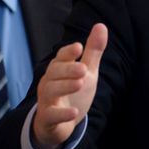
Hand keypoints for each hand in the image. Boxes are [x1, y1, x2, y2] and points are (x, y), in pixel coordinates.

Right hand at [32, 23, 107, 148]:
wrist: (60, 124)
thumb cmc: (73, 92)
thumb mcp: (87, 71)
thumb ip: (93, 51)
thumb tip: (101, 25)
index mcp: (60, 69)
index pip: (61, 57)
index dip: (68, 52)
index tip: (79, 46)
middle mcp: (50, 82)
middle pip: (54, 72)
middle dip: (68, 69)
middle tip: (83, 69)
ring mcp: (47, 100)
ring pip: (51, 91)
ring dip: (65, 86)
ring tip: (80, 83)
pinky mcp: (48, 118)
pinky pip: (52, 115)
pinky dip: (62, 114)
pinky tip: (74, 112)